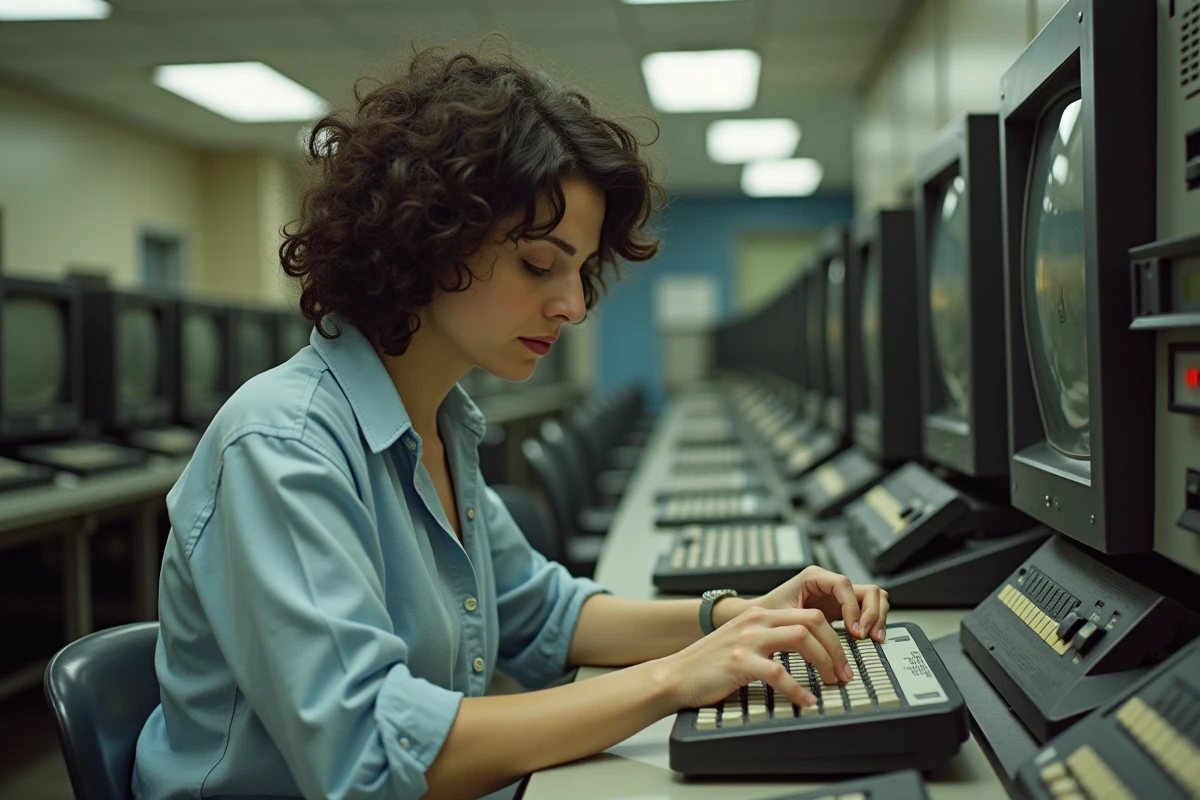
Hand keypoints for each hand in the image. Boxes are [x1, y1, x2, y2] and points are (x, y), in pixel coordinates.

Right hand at [657, 605, 855, 710]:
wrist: (677, 674)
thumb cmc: (710, 663)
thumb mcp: (743, 639)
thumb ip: (769, 637)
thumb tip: (804, 648)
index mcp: (760, 615)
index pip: (810, 615)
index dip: (833, 637)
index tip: (842, 659)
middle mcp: (756, 622)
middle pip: (812, 622)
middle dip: (836, 648)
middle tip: (844, 673)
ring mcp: (748, 640)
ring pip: (801, 639)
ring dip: (824, 663)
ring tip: (831, 684)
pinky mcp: (739, 662)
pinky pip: (779, 673)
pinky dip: (798, 689)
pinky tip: (806, 701)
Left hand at [755, 566, 890, 642]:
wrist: (760, 618)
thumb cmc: (767, 613)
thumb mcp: (784, 614)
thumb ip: (803, 620)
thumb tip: (821, 633)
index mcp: (814, 577)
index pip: (845, 585)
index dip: (852, 608)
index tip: (854, 630)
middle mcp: (830, 583)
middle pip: (868, 590)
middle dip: (873, 613)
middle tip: (867, 636)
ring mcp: (839, 596)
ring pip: (874, 598)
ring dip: (878, 618)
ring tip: (873, 639)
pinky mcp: (842, 609)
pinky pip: (868, 611)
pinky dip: (873, 623)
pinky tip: (868, 639)